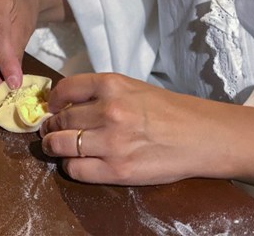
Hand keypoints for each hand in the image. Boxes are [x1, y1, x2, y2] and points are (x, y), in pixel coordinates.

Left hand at [39, 73, 253, 191]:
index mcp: (112, 84)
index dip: (53, 100)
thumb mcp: (133, 88)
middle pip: (60, 119)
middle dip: (52, 125)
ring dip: (54, 146)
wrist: (201, 136)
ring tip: (58, 147)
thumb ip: (101, 93)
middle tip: (53, 130)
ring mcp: (111, 142)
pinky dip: (70, 166)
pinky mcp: (117, 170)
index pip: (64, 89)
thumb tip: (66, 102)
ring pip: (60, 144)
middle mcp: (108, 110)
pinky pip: (75, 169)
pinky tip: (78, 163)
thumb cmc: (169, 110)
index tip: (53, 107)